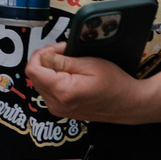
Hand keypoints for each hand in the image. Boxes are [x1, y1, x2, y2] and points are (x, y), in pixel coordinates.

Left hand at [29, 48, 160, 122]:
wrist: (128, 104)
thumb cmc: (114, 83)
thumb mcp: (90, 64)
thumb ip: (63, 61)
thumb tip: (43, 56)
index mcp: (62, 91)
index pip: (32, 69)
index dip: (42, 54)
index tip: (59, 49)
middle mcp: (55, 104)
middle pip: (34, 75)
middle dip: (46, 60)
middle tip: (66, 52)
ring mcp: (57, 109)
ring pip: (39, 82)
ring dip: (50, 69)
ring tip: (71, 63)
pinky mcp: (61, 110)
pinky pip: (48, 90)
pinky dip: (54, 79)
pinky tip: (70, 75)